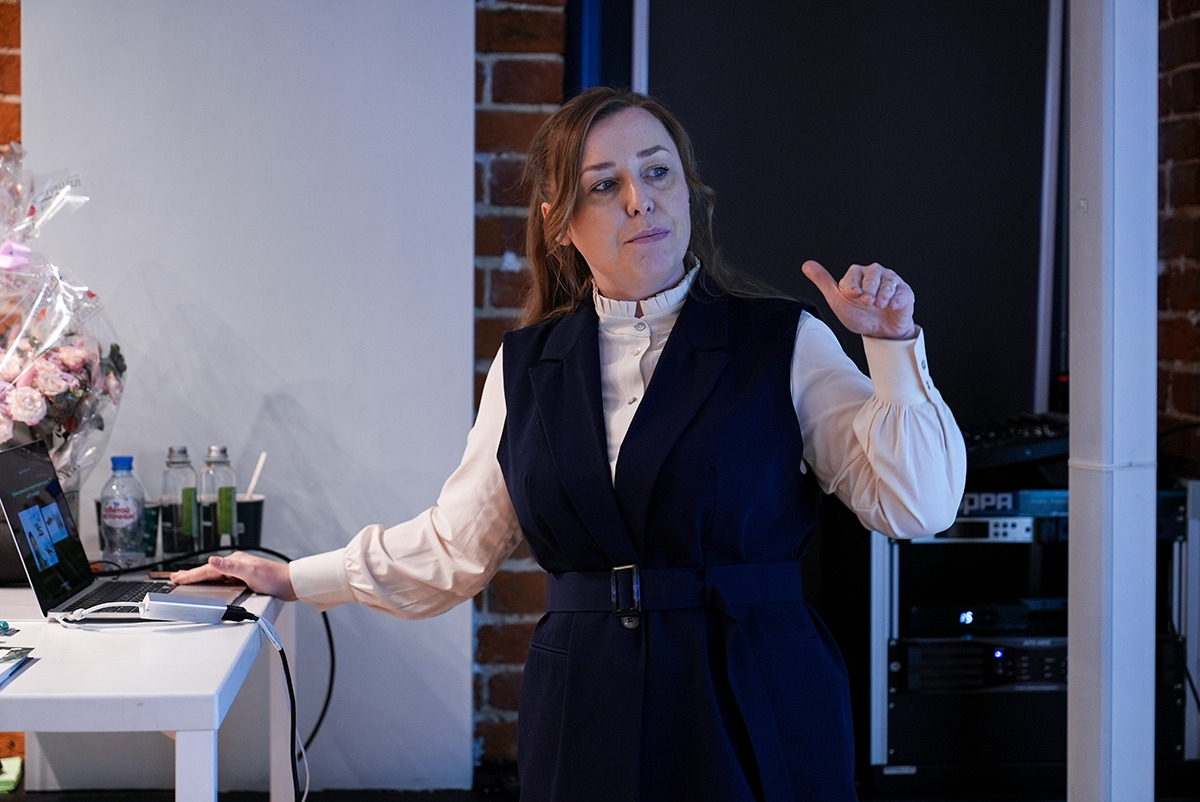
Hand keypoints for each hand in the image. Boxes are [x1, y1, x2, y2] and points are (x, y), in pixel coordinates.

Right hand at [171, 551, 297, 600]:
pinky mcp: (244, 579)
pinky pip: (222, 579)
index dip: (191, 574)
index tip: (177, 577)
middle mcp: (236, 564)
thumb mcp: (250, 572)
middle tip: (175, 577)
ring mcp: (240, 571)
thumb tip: (213, 559)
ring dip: (199, 577)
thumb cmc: (274, 578)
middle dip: (191, 574)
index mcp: (235, 560)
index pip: (208, 568)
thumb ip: (231, 566)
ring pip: (214, 574)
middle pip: (208, 570)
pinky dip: (211, 581)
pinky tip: (210, 584)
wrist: (290, 584)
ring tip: (187, 579)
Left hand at [801, 260, 916, 339]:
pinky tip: (892, 306)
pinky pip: (902, 292)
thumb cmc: (858, 314)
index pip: (854, 274)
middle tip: (867, 302)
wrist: (878, 331)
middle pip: (873, 274)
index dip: (853, 285)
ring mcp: (891, 282)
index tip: (854, 296)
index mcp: (858, 274)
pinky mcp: (904, 292)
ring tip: (878, 305)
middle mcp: (875, 274)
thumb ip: (823, 282)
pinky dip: (896, 299)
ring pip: (888, 282)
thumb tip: (807, 265)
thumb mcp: (837, 300)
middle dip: (869, 289)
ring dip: (882, 294)